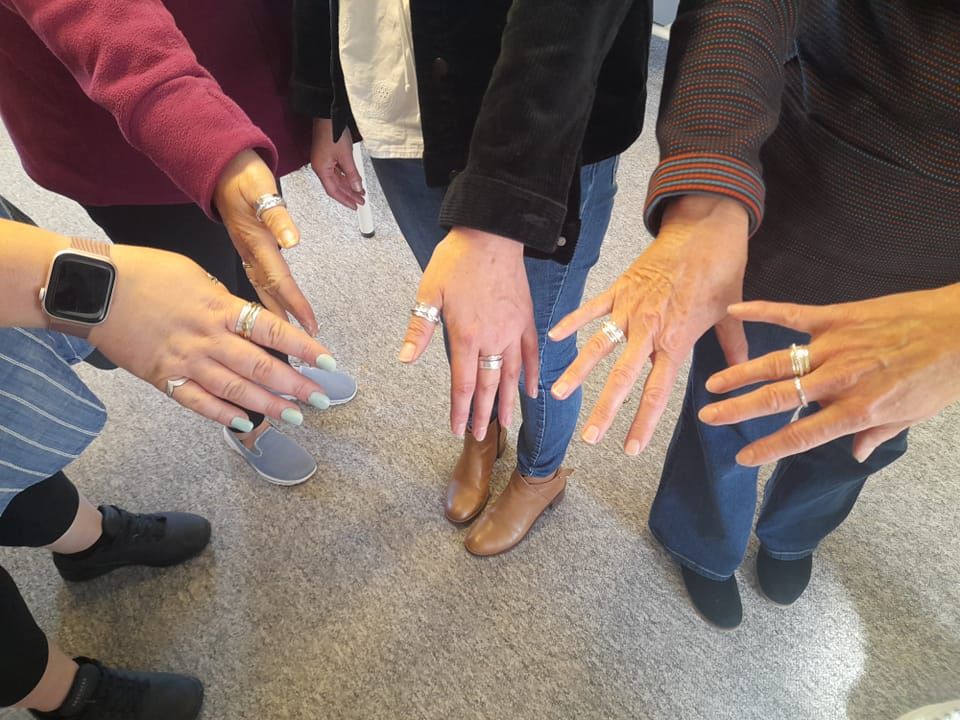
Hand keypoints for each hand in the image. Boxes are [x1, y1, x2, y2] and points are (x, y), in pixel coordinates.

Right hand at [90, 245, 335, 428]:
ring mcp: (185, 361)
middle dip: (296, 386)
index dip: (304, 348)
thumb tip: (248, 321)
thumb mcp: (194, 274)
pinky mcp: (163, 378)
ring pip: (235, 388)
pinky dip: (223, 415)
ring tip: (295, 418)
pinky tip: (246, 424)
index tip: (328, 362)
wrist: (92, 289)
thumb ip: (224, 301)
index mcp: (219, 307)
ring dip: (268, 406)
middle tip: (322, 400)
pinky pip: (198, 402)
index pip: (272, 331)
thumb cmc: (144, 272)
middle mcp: (207, 337)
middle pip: (260, 366)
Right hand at [213, 149, 317, 334]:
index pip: (280, 280)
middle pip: (269, 295)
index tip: (309, 325)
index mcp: (256, 243)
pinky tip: (261, 319)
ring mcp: (244, 255)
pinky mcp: (242, 252)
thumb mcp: (260, 190)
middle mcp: (249, 254)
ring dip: (270, 319)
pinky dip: (259, 305)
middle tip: (300, 347)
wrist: (218, 169)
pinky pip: (251, 286)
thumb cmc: (242, 178)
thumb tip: (292, 240)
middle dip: (284, 323)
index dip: (295, 304)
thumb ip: (277, 216)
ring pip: (259, 294)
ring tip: (281, 344)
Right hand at [310, 118, 364, 209]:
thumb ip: (352, 174)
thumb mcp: (346, 156)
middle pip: (335, 186)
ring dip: (349, 186)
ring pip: (337, 179)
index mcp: (321, 169)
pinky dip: (346, 176)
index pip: (333, 191)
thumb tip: (356, 187)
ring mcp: (324, 161)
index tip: (354, 206)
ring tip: (360, 191)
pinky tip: (354, 180)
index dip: (344, 200)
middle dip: (349, 194)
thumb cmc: (332, 132)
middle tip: (360, 201)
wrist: (327, 115)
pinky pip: (337, 171)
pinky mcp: (327, 155)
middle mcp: (321, 167)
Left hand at [398, 227, 538, 438]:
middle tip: (480, 436)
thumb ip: (420, 329)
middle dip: (483, 414)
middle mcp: (493, 339)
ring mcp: (513, 331)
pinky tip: (532, 391)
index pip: (463, 384)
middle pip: (488, 386)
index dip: (460, 410)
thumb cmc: (458, 261)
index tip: (458, 429)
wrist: (491, 234)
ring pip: (512, 375)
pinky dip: (532, 373)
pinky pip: (532, 353)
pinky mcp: (526, 320)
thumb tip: (405, 359)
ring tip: (507, 424)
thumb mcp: (429, 292)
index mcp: (466, 336)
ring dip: (507, 402)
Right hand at [549, 195, 749, 453]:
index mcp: (676, 340)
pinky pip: (591, 309)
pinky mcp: (618, 288)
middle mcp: (648, 329)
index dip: (642, 423)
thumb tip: (741, 369)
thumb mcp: (729, 310)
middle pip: (621, 378)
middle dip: (604, 410)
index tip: (630, 448)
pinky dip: (571, 322)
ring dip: (577, 372)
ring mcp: (629, 308)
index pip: (656, 392)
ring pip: (598, 347)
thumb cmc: (720, 268)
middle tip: (589, 437)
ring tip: (558, 394)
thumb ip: (732, 344)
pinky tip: (553, 338)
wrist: (704, 226)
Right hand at [698, 285, 959, 465]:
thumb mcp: (913, 415)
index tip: (742, 458)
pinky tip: (735, 311)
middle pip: (778, 398)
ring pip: (777, 362)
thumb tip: (855, 454)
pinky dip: (762, 311)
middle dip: (739, 410)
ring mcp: (834, 345)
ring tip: (712, 384)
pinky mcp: (837, 316)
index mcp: (858, 409)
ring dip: (741, 373)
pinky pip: (792, 314)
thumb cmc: (942, 374)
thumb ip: (878, 434)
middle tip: (709, 417)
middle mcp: (839, 379)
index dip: (769, 448)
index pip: (803, 434)